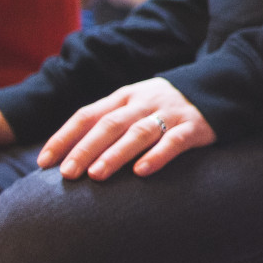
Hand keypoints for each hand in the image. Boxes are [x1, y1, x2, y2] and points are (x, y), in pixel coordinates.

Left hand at [39, 79, 213, 180]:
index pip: (87, 115)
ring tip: (97, 175)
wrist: (217, 87)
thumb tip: (67, 156)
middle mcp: (143, 102)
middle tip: (68, 174)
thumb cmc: (163, 107)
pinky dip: (157, 155)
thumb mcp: (133, 105)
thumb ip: (106, 123)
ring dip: (115, 154)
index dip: (64, 138)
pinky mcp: (195, 127)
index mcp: (123, 96)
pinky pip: (174, 141)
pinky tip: (142, 171)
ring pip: (138, 132)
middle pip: (109, 124)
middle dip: (86, 149)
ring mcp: (170, 113)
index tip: (45, 162)